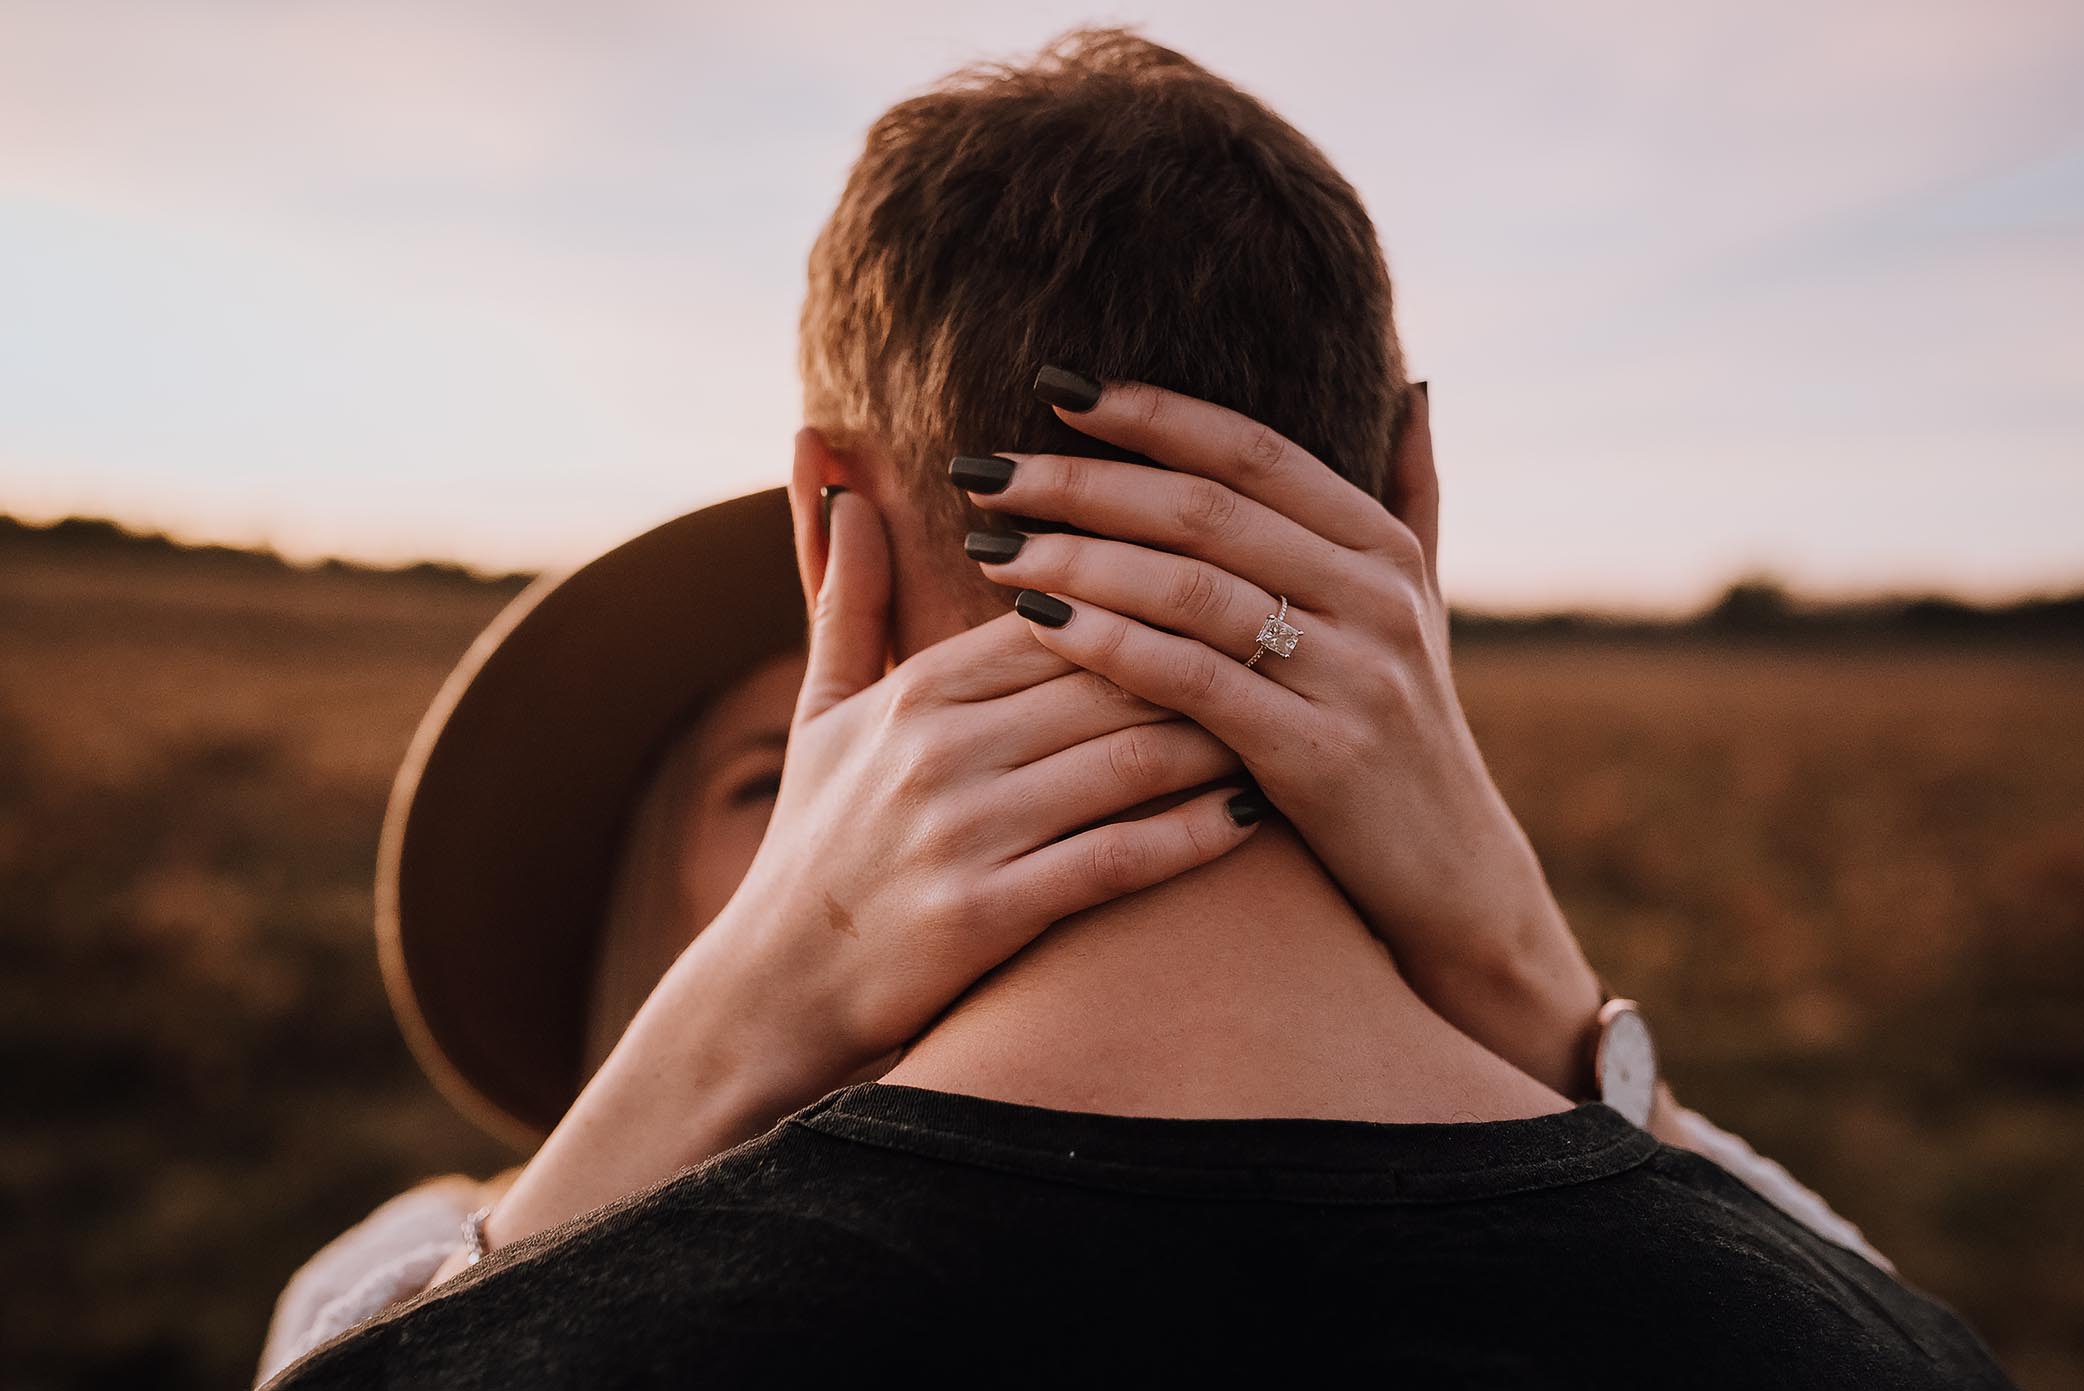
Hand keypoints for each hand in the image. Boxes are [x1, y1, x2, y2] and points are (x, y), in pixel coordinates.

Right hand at [701, 480, 1263, 1087]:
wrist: (772, 990)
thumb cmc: (813, 843)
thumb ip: (844, 594)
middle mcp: (939, 750)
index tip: (1234, 579)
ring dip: (1222, 736)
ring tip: (1291, 717)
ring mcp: (962, 832)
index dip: (1150, 591)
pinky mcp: (984, 914)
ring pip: (1128, 759)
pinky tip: (1255, 816)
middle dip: (1208, 653)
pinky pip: (1115, 860)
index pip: (1061, 613)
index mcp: (915, 691)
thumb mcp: (819, 711)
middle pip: (1111, 674)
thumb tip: (839, 477)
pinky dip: (1192, 835)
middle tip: (1295, 638)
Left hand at [958, 377, 1603, 1095]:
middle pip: (1204, 512)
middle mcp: (1376, 596)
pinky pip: (1192, 681)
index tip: (1056, 391)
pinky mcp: (1321, 754)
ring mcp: (1353, 675)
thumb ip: (1414, 496)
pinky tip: (1036, 623)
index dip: (1152, 415)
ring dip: (1078, 560)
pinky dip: (1109, 644)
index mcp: (1384, 548)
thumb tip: (1414, 385)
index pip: (1251, 452)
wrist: (1453, 877)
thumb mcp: (1423, 608)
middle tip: (983, 472)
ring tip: (989, 548)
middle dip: (1082, 484)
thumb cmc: (1406, 732)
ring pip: (1191, 591)